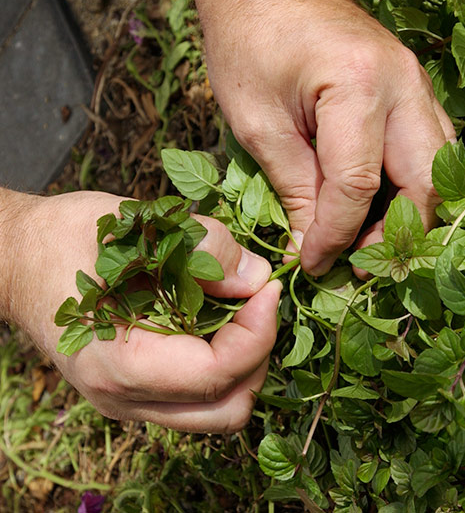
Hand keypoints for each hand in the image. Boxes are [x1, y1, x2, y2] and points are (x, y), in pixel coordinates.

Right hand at [0, 190, 279, 432]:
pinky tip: (219, 321)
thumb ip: (202, 245)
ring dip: (245, 363)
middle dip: (259, 355)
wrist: (19, 259)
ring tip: (243, 311)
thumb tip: (257, 277)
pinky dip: (225, 365)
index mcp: (118, 363)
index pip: (217, 375)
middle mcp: (123, 397)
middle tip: (260, 302)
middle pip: (226, 409)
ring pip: (217, 411)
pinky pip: (199, 398)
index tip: (269, 288)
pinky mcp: (137, 393)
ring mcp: (129, 401)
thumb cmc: (67, 238)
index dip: (259, 332)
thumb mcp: (135, 224)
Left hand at [188, 0, 455, 275]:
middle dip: (395, 234)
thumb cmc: (247, 41)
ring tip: (373, 240)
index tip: (313, 264)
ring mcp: (418, 83)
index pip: (358, 186)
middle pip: (425, 182)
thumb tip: (313, 246)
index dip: (336, 235)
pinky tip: (386, 201)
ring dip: (414, 211)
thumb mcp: (257, 122)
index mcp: (359, 87)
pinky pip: (433, 145)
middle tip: (359, 263)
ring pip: (441, 166)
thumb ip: (294, 187)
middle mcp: (404, 84)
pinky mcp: (414, 87)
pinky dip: (415, 181)